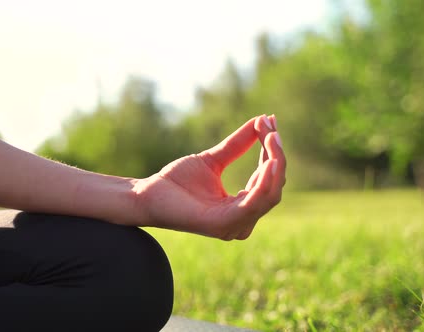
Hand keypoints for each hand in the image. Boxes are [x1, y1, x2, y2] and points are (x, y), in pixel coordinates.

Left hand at [134, 115, 285, 239]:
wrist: (146, 195)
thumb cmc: (176, 182)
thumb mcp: (212, 160)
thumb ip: (237, 145)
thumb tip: (261, 120)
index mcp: (241, 208)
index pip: (268, 180)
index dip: (273, 151)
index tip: (271, 121)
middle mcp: (242, 221)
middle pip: (273, 187)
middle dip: (276, 154)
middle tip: (271, 126)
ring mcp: (233, 225)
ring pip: (269, 195)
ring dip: (274, 165)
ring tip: (271, 138)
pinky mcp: (222, 224)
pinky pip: (253, 204)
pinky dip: (264, 183)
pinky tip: (268, 162)